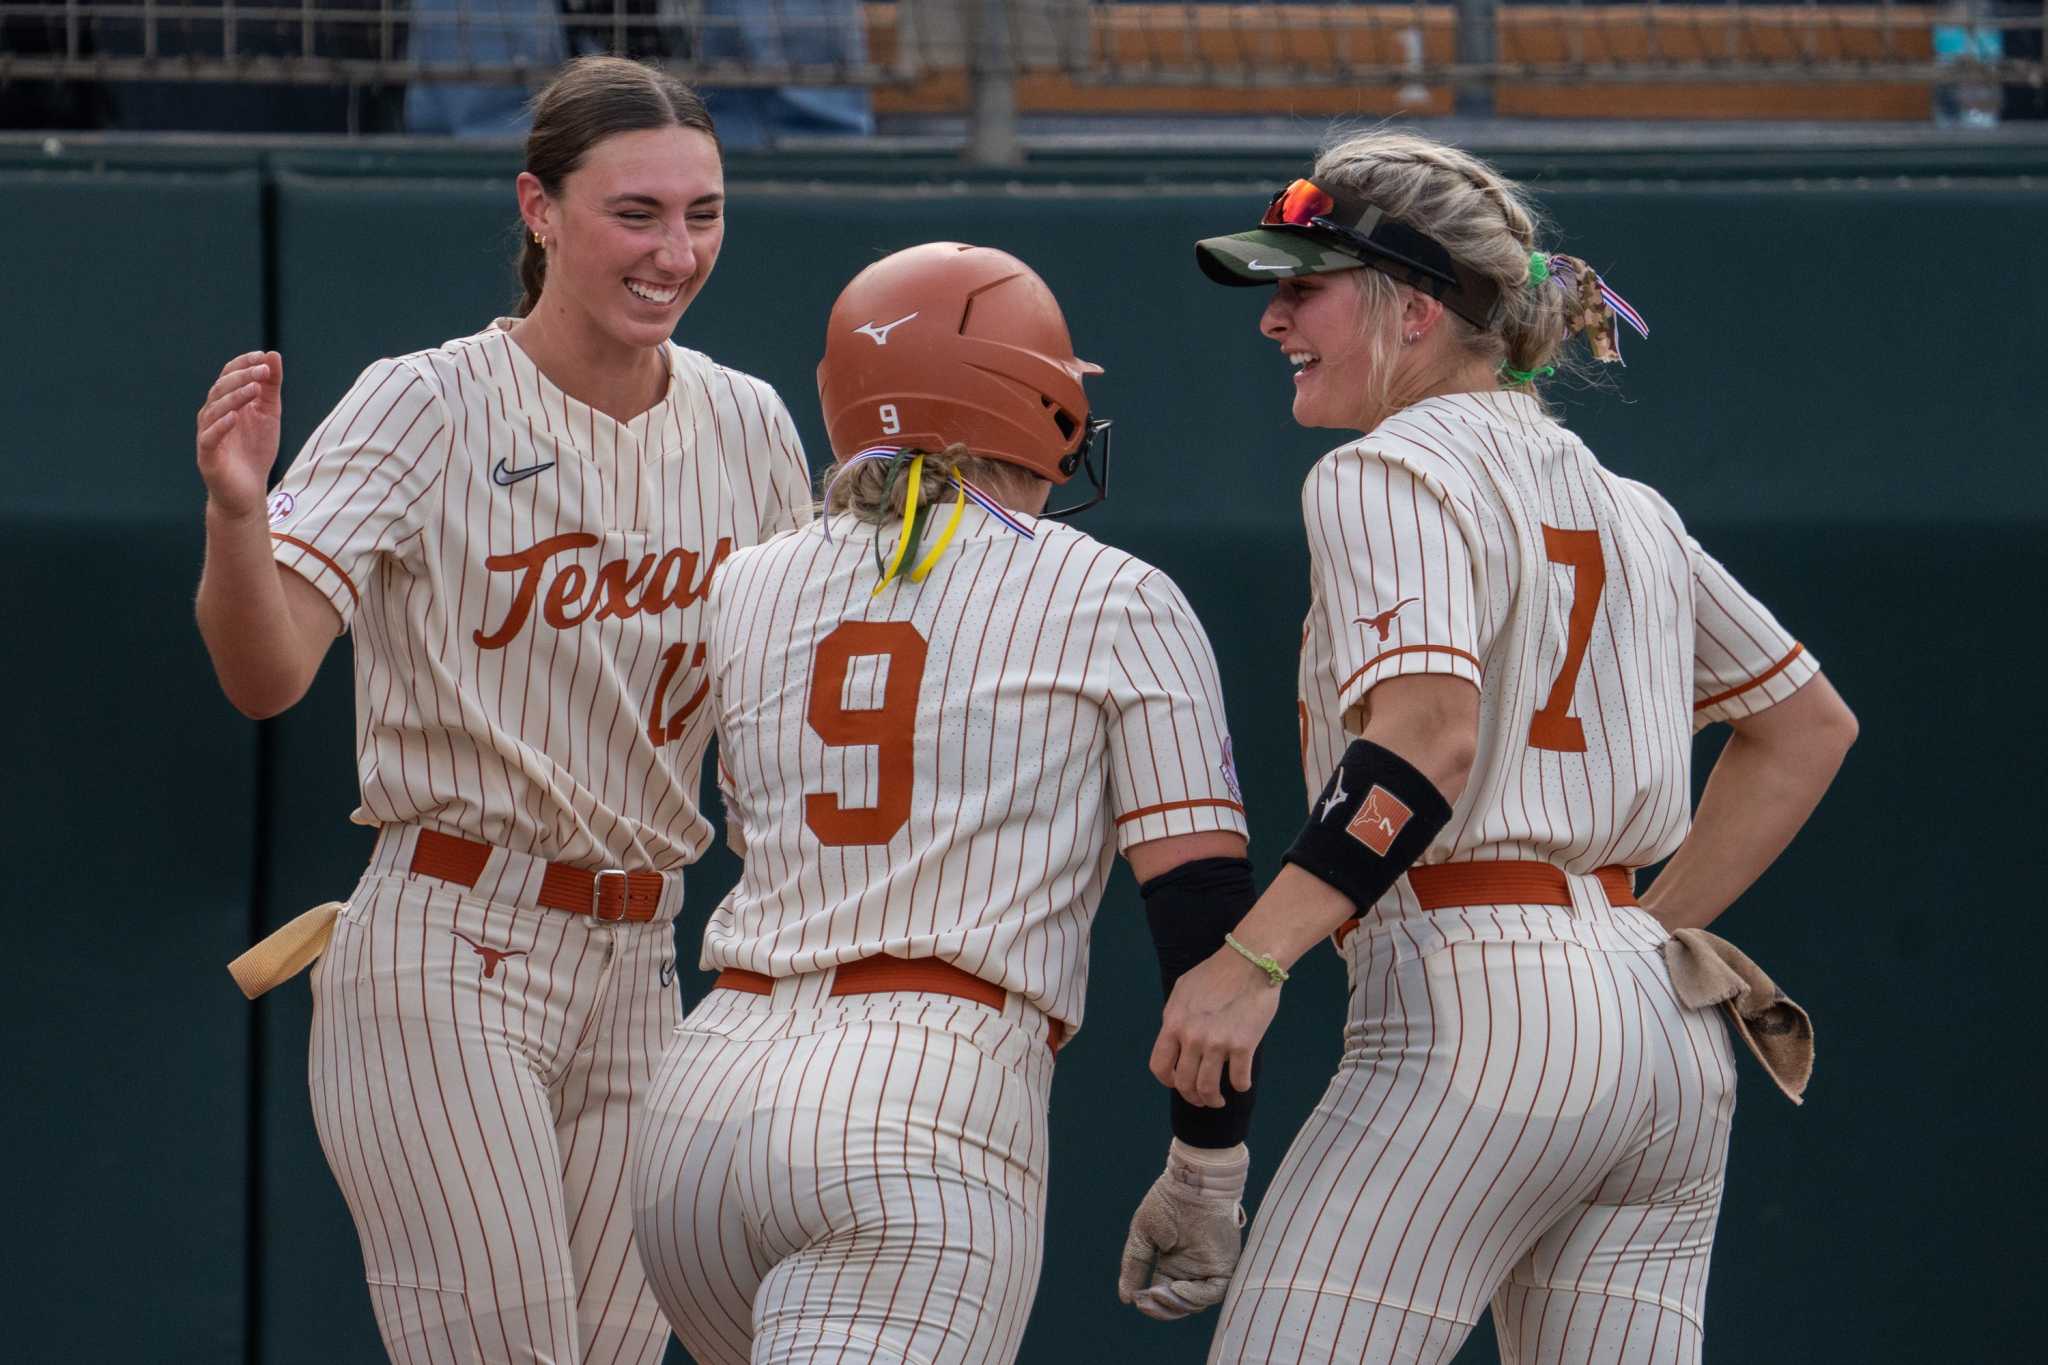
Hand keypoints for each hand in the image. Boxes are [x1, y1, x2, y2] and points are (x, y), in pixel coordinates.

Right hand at [196, 351, 282, 518]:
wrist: (248, 491)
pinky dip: (221, 426)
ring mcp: (208, 434)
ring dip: (234, 397)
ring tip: (254, 388)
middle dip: (242, 377)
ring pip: (214, 410)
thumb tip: (272, 354)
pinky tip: (235, 417)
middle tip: (263, 370)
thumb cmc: (256, 451)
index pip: (228, 376)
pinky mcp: (207, 456)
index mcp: (226, 404)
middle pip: (221, 389)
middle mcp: (212, 415)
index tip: (263, 356)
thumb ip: (270, 387)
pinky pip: (209, 437)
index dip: (242, 364)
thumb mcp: (269, 414)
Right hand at [1117, 1140, 1248, 1320]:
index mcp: (1172, 1262)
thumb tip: (1127, 1298)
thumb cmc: (1167, 1201)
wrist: (1192, 1181)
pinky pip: (1213, 1291)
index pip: (1162, 1293)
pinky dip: (1195, 1297)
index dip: (1151, 1303)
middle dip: (1162, 1309)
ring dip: (1176, 1305)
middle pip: (1179, 1303)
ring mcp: (1208, 1267)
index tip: (1137, 1300)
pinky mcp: (1223, 1264)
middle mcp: (1191, 1268)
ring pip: (1196, 1302)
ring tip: (1158, 1294)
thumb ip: (1135, 1266)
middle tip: (1145, 1303)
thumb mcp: (1143, 1235)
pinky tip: (1178, 1288)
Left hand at [1149, 946, 1280, 1107]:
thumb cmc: (1216, 972)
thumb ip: (1176, 1015)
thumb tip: (1175, 1035)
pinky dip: (1241, 1086)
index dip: (1167, 1081)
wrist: (1249, 962)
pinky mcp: (1242, 1045)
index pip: (1159, 1065)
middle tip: (1202, 1098)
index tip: (1177, 1083)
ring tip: (1219, 1100)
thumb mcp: (1183, 990)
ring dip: (1213, 1100)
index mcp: (1173, 1023)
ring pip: (1208, 1088)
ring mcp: (1216, 1043)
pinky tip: (1242, 1083)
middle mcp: (1191, 1037)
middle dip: (1192, 1097)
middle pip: (1184, 1083)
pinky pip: (1239, 1080)